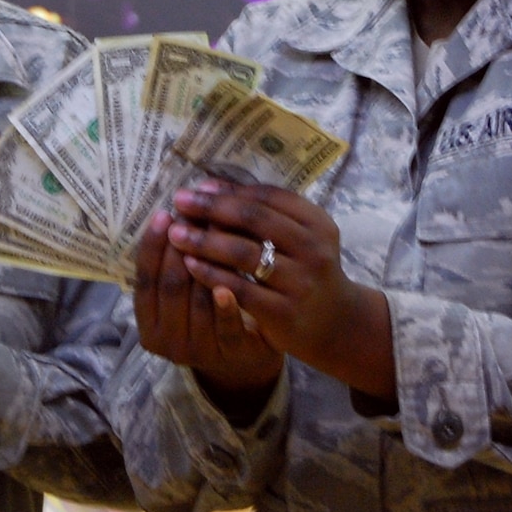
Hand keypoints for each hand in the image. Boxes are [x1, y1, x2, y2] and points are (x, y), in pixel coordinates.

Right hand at [135, 208, 282, 399]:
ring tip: (220, 228)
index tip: (163, 214)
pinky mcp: (229, 355)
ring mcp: (198, 352)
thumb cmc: (207, 317)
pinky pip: (225, 328)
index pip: (145, 281)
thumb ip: (172, 266)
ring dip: (208, 262)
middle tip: (195, 213)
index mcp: (148, 326)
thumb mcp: (182, 297)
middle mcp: (167, 342)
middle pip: (171, 287)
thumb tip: (174, 210)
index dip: (152, 247)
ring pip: (198, 301)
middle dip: (182, 246)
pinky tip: (227, 285)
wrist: (240, 360)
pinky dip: (225, 306)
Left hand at [167, 180, 394, 399]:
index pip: (269, 197)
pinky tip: (190, 265)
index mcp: (317, 223)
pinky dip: (211, 274)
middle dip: (212, 208)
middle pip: (254, 220)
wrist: (334, 323)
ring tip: (177, 233)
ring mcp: (301, 282)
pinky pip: (240, 288)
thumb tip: (210, 187)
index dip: (230, 190)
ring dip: (205, 240)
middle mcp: (313, 249)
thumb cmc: (304, 271)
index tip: (197, 187)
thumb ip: (262, 214)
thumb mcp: (297, 238)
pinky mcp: (284, 312)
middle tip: (180, 202)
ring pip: (244, 253)